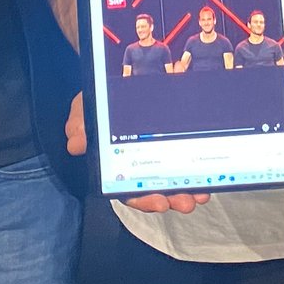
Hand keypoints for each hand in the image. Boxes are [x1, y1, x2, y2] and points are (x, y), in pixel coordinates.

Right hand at [65, 94, 205, 215]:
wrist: (112, 81)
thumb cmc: (97, 103)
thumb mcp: (85, 110)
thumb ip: (80, 127)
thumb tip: (76, 143)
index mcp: (115, 165)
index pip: (128, 190)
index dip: (143, 199)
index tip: (159, 202)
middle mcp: (137, 166)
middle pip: (154, 190)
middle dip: (171, 198)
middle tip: (185, 201)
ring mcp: (156, 156)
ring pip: (171, 181)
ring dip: (186, 190)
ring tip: (199, 193)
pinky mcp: (171, 143)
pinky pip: (184, 161)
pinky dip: (195, 171)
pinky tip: (207, 175)